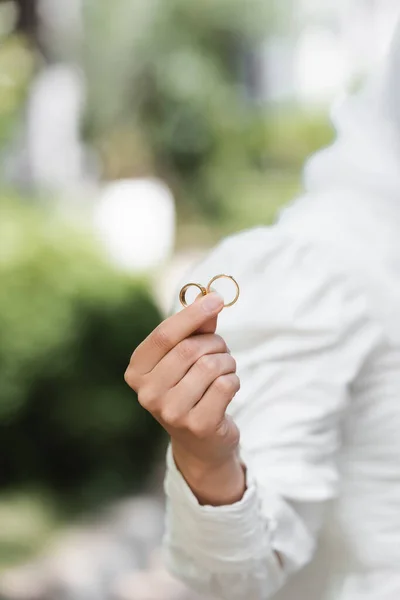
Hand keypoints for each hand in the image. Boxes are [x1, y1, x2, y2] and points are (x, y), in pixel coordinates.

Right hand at [124, 292, 245, 504]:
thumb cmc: (191, 388)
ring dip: (227, 362)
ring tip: (224, 371)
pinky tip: (227, 390)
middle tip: (222, 350)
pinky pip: (225, 385)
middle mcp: (147, 393)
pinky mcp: (198, 425)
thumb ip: (196, 328)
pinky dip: (233, 380)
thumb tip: (210, 299)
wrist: (200, 442)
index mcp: (137, 371)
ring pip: (210, 366)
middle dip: (215, 343)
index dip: (193, 314)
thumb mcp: (186, 356)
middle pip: (189, 349)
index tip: (216, 299)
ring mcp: (171, 412)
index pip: (164, 335)